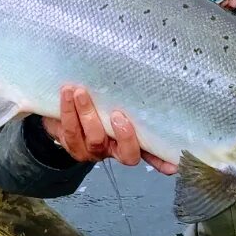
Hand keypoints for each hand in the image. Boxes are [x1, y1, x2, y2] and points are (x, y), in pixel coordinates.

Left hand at [42, 86, 176, 175]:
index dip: (161, 161)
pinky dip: (68, 110)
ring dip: (87, 114)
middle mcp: (113, 150)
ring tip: (80, 92)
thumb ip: (126, 95)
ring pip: (94, 139)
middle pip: (125, 153)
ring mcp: (92, 150)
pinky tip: (66, 93)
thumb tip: (142, 71)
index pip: (150, 153)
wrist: (61, 110)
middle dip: (123, 135)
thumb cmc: (96, 102)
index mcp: (129, 141)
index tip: (174, 165)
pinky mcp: (72, 145)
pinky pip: (70, 131)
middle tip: (117, 114)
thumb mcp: (112, 100)